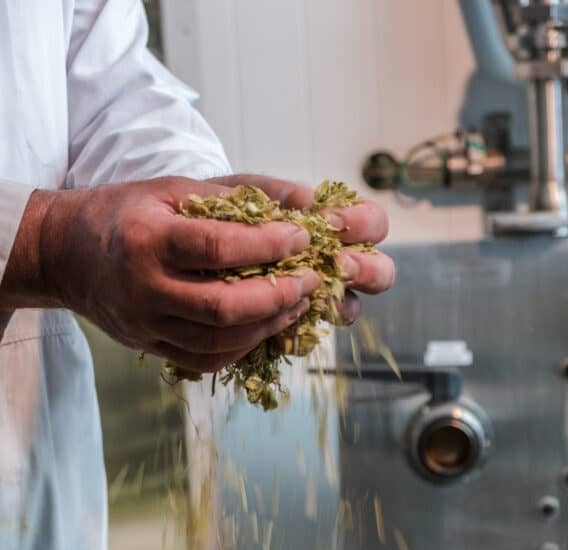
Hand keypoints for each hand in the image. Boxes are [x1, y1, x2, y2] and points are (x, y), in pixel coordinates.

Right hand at [0, 175, 393, 373]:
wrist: (65, 254)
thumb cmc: (126, 213)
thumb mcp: (175, 187)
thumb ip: (241, 191)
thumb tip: (305, 200)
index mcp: (147, 238)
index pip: (217, 248)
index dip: (267, 246)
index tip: (300, 239)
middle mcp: (143, 287)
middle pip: (222, 307)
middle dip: (277, 296)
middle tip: (309, 280)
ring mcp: (144, 324)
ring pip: (217, 341)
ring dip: (267, 326)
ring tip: (295, 304)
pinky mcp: (149, 346)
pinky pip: (204, 360)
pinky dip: (242, 347)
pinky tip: (264, 326)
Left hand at [211, 174, 394, 325]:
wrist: (188, 247)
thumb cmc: (220, 211)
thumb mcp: (237, 193)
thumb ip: (271, 192)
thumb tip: (307, 198)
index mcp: (335, 226)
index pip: (373, 225)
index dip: (364, 224)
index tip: (332, 221)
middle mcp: (335, 264)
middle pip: (379, 272)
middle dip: (368, 269)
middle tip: (340, 264)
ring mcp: (315, 297)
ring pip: (347, 308)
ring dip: (338, 303)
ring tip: (312, 293)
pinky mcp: (286, 326)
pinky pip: (303, 339)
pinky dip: (295, 333)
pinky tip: (280, 323)